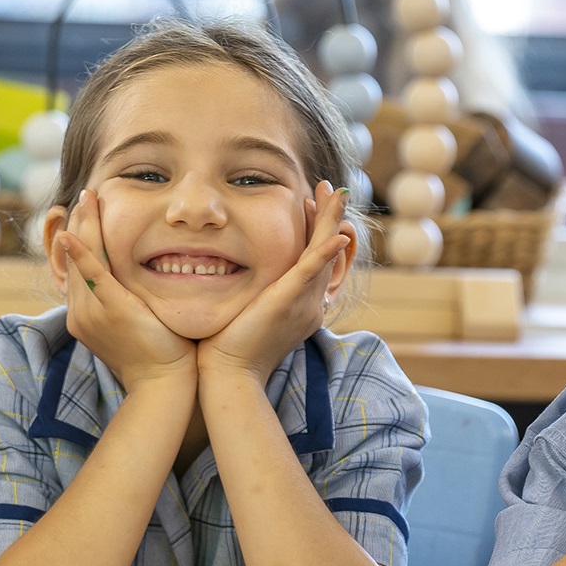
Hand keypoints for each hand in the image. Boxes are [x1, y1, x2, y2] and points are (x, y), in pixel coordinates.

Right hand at [55, 188, 196, 391]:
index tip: (85, 213)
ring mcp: (93, 312)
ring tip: (87, 198)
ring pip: (82, 260)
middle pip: (73, 260)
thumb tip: (137, 280)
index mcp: (85, 315)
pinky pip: (92, 276)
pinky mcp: (112, 310)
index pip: (76, 268)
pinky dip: (81, 253)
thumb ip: (129, 300)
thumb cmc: (159, 356)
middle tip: (85, 196)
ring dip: (83, 226)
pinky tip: (71, 234)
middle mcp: (81, 313)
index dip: (78, 238)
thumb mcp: (137, 322)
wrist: (164, 385)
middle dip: (78, 224)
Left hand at [198, 180, 351, 383]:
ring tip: (334, 193)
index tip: (309, 204)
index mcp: (301, 305)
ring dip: (331, 221)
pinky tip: (337, 234)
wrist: (230, 375)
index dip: (317, 231)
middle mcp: (310, 303)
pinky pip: (312, 273)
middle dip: (329, 218)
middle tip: (331, 189)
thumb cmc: (228, 348)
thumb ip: (252, 291)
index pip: (316, 260)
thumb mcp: (248, 312)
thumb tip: (234, 271)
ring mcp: (303, 303)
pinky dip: (326, 252)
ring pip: (324, 255)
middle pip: (328, 253)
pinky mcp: (288, 303)